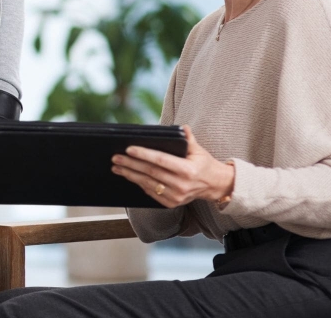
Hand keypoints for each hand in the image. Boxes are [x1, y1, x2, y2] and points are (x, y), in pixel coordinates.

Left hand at [111, 126, 234, 208]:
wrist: (214, 186)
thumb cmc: (204, 164)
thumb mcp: (199, 150)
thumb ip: (189, 139)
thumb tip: (182, 127)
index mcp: (188, 170)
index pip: (161, 160)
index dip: (143, 154)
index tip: (128, 149)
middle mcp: (181, 185)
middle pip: (150, 172)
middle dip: (130, 164)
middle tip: (116, 158)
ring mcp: (175, 196)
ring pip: (147, 184)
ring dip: (130, 175)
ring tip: (116, 167)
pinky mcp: (171, 203)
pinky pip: (151, 192)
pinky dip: (139, 183)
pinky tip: (129, 176)